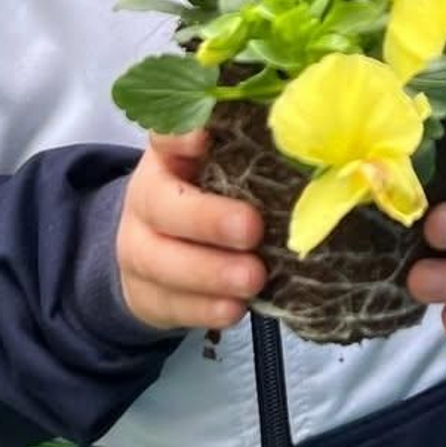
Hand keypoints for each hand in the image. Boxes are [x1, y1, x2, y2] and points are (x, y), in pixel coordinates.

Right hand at [116, 130, 266, 332]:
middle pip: (161, 206)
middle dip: (207, 219)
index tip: (204, 138)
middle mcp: (145, 201)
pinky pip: (169, 305)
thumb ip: (249, 156)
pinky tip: (234, 309)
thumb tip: (306, 136)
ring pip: (161, 262)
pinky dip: (204, 309)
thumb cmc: (207, 202)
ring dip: (210, 272)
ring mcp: (138, 251)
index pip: (163, 138)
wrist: (155, 257)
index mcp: (167, 161)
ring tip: (253, 278)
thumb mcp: (219, 172)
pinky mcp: (145, 296)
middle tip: (252, 229)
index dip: (180, 137)